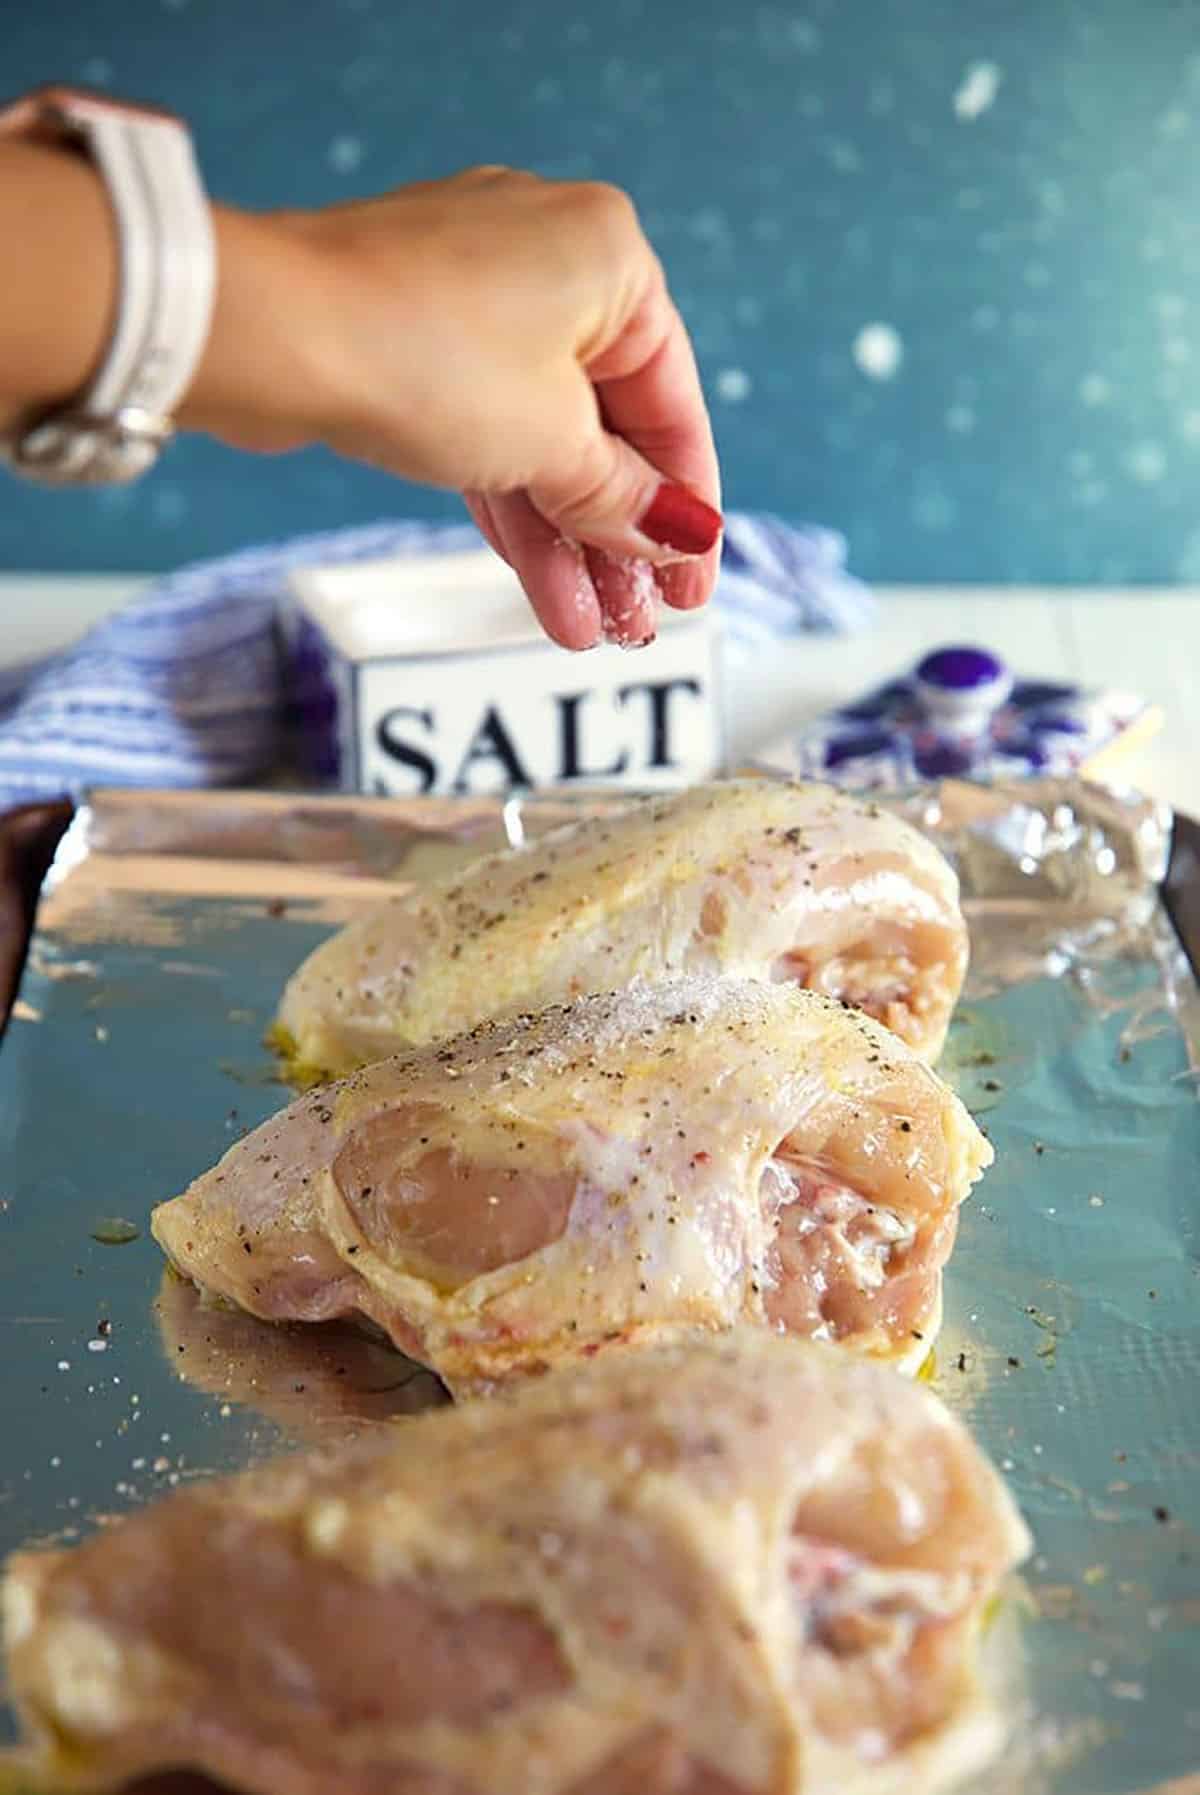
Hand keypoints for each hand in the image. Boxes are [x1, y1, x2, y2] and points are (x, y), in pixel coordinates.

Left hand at [187, 168, 722, 648]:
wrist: (268, 333)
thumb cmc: (422, 354)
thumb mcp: (554, 446)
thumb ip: (623, 500)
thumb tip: (680, 537)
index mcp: (610, 258)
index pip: (673, 403)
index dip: (687, 509)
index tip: (692, 585)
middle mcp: (549, 264)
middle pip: (607, 428)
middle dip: (618, 538)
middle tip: (637, 622)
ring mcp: (474, 300)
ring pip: (542, 441)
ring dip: (566, 541)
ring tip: (586, 629)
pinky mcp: (415, 340)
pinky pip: (487, 433)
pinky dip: (513, 505)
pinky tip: (542, 587)